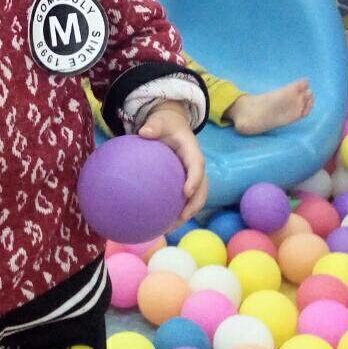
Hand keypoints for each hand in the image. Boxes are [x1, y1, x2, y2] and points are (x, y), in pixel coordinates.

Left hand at [139, 101, 207, 223]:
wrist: (172, 124)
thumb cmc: (166, 123)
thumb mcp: (161, 120)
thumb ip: (154, 125)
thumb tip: (144, 132)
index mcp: (192, 151)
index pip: (197, 165)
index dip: (195, 179)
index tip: (186, 192)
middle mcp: (196, 165)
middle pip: (203, 187)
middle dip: (195, 204)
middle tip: (182, 217)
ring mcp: (192, 175)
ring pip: (197, 197)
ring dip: (188, 213)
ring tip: (171, 227)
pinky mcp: (185, 181)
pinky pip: (185, 198)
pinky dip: (177, 211)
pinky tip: (161, 223)